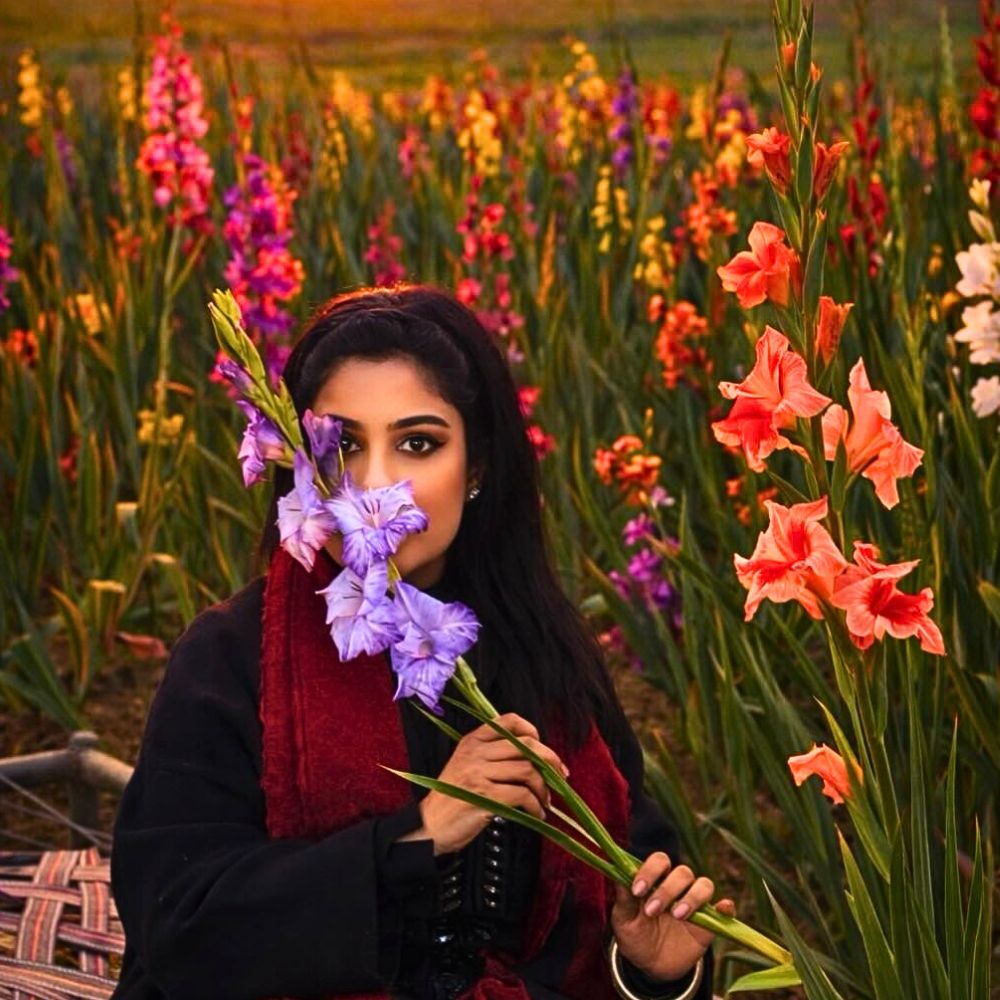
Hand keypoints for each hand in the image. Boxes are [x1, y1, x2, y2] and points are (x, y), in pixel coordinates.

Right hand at [396, 712, 568, 855]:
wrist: (429, 827)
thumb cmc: (452, 800)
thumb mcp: (467, 766)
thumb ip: (492, 757)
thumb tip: (535, 759)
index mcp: (472, 741)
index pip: (509, 720)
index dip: (532, 731)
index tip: (544, 751)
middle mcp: (475, 752)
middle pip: (526, 745)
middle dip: (550, 761)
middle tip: (560, 777)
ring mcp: (478, 772)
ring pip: (527, 770)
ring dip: (543, 789)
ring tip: (544, 802)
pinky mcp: (483, 796)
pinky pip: (522, 795)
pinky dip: (536, 806)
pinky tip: (536, 814)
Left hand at [611, 851, 735, 981]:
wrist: (652, 966)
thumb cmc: (636, 936)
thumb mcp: (623, 922)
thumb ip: (624, 900)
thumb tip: (620, 876)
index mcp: (656, 881)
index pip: (659, 861)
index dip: (650, 871)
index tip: (638, 890)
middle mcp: (677, 887)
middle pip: (682, 872)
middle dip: (667, 890)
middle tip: (653, 911)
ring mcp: (695, 903)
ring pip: (703, 884)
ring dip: (692, 897)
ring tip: (677, 916)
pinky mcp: (710, 922)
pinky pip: (724, 909)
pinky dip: (725, 906)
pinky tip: (722, 908)